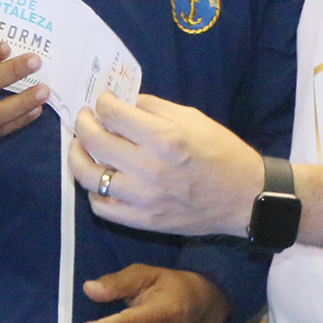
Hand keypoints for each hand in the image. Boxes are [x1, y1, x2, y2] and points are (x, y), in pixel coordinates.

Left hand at [70, 91, 259, 236]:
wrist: (244, 197)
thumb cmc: (222, 152)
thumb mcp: (192, 118)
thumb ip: (153, 107)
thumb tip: (121, 102)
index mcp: (165, 139)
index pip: (112, 114)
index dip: (102, 103)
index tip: (103, 102)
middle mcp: (150, 169)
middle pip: (94, 142)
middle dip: (83, 123)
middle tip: (86, 119)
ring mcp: (143, 199)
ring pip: (89, 177)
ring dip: (78, 157)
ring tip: (82, 147)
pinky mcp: (143, 221)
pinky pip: (102, 207)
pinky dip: (94, 191)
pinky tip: (101, 178)